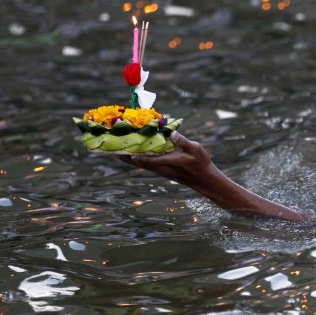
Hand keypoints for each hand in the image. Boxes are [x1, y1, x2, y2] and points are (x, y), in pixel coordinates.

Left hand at [119, 131, 306, 220]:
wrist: (206, 181)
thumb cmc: (201, 165)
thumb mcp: (195, 149)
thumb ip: (183, 141)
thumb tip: (171, 132)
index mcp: (167, 163)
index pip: (146, 159)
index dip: (131, 155)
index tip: (118, 151)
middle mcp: (161, 168)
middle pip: (138, 162)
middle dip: (123, 156)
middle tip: (108, 150)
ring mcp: (161, 170)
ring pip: (140, 163)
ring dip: (128, 158)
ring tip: (116, 152)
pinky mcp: (164, 170)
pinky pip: (147, 163)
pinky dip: (138, 158)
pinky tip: (134, 155)